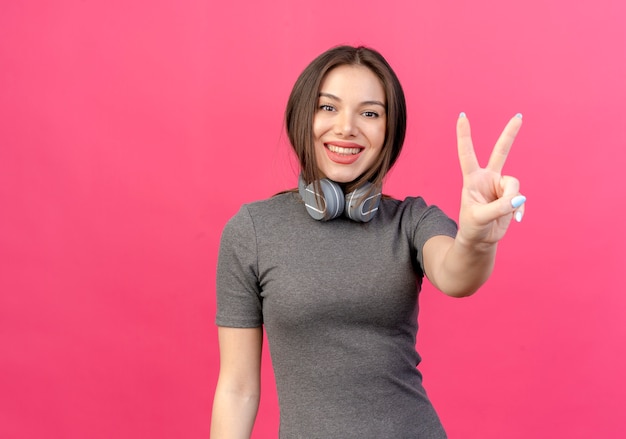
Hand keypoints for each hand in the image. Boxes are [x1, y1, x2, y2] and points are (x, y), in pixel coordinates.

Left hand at [456, 113, 525, 246]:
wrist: (481, 239)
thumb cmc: (473, 227)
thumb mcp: (480, 217)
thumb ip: (499, 208)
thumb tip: (519, 198)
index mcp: (472, 179)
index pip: (467, 154)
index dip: (464, 135)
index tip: (462, 116)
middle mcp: (487, 178)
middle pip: (500, 152)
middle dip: (510, 134)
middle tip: (519, 116)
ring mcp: (500, 187)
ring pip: (514, 185)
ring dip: (512, 200)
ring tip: (507, 213)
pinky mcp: (511, 197)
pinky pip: (521, 199)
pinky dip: (519, 210)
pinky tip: (516, 219)